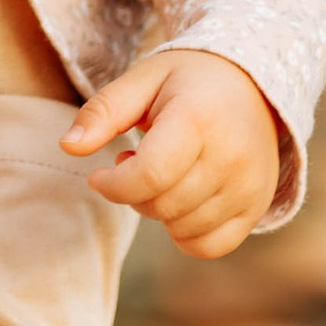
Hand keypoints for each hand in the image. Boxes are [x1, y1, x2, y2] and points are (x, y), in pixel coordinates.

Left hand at [62, 48, 282, 258]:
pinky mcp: (258, 206)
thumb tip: (67, 146)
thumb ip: (103, 111)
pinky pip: (210, 246)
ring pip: (182, 228)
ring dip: (158, 210)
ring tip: (163, 174)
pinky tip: (181, 200)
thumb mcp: (143, 79)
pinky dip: (185, 233)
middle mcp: (232, 156)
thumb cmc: (188, 81)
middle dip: (133, 193)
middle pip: (162, 205)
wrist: (254, 84)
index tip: (100, 175)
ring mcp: (249, 185)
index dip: (113, 184)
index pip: (149, 175)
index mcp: (200, 118)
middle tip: (134, 162)